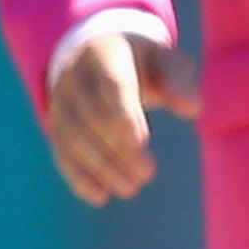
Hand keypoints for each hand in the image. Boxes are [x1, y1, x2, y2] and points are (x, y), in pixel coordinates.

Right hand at [45, 31, 200, 205]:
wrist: (101, 55)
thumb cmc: (146, 61)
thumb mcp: (167, 60)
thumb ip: (179, 80)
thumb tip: (193, 108)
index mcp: (105, 53)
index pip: (111, 84)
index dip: (123, 114)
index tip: (140, 143)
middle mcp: (75, 77)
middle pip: (92, 117)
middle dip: (118, 149)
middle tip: (147, 174)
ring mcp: (60, 102)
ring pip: (74, 138)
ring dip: (101, 167)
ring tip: (131, 188)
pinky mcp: (56, 125)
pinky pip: (62, 152)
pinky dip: (79, 176)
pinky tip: (100, 196)